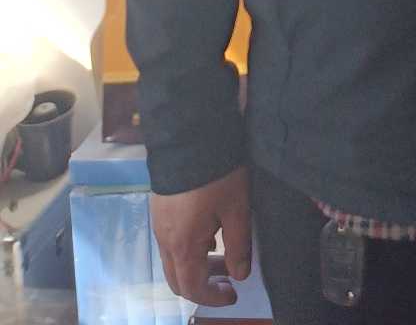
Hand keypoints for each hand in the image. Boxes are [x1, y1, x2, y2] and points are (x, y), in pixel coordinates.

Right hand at [151, 166, 250, 307]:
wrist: (189, 136)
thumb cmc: (216, 174)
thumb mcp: (237, 208)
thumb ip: (238, 245)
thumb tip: (240, 274)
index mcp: (182, 246)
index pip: (193, 288)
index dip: (213, 297)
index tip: (234, 293)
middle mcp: (164, 240)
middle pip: (178, 279)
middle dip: (204, 284)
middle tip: (228, 278)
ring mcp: (159, 224)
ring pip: (173, 260)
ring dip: (196, 265)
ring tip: (223, 254)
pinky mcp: (159, 209)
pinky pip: (170, 241)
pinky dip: (189, 248)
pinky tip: (209, 231)